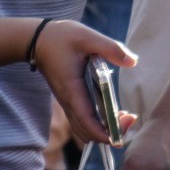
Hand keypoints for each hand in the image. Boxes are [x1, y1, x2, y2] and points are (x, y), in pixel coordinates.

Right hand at [32, 19, 133, 146]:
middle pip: (87, 130)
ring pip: (84, 128)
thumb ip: (110, 48)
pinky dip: (97, 123)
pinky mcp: (70, 98)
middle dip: (109, 133)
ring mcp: (67, 101)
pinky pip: (82, 119)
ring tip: (125, 117)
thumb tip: (133, 61)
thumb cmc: (61, 37)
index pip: (87, 120)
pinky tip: (113, 114)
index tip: (123, 129)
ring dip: (104, 129)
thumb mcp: (87, 37)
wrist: (37, 40)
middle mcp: (68, 100)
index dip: (104, 132)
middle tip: (130, 118)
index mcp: (72, 89)